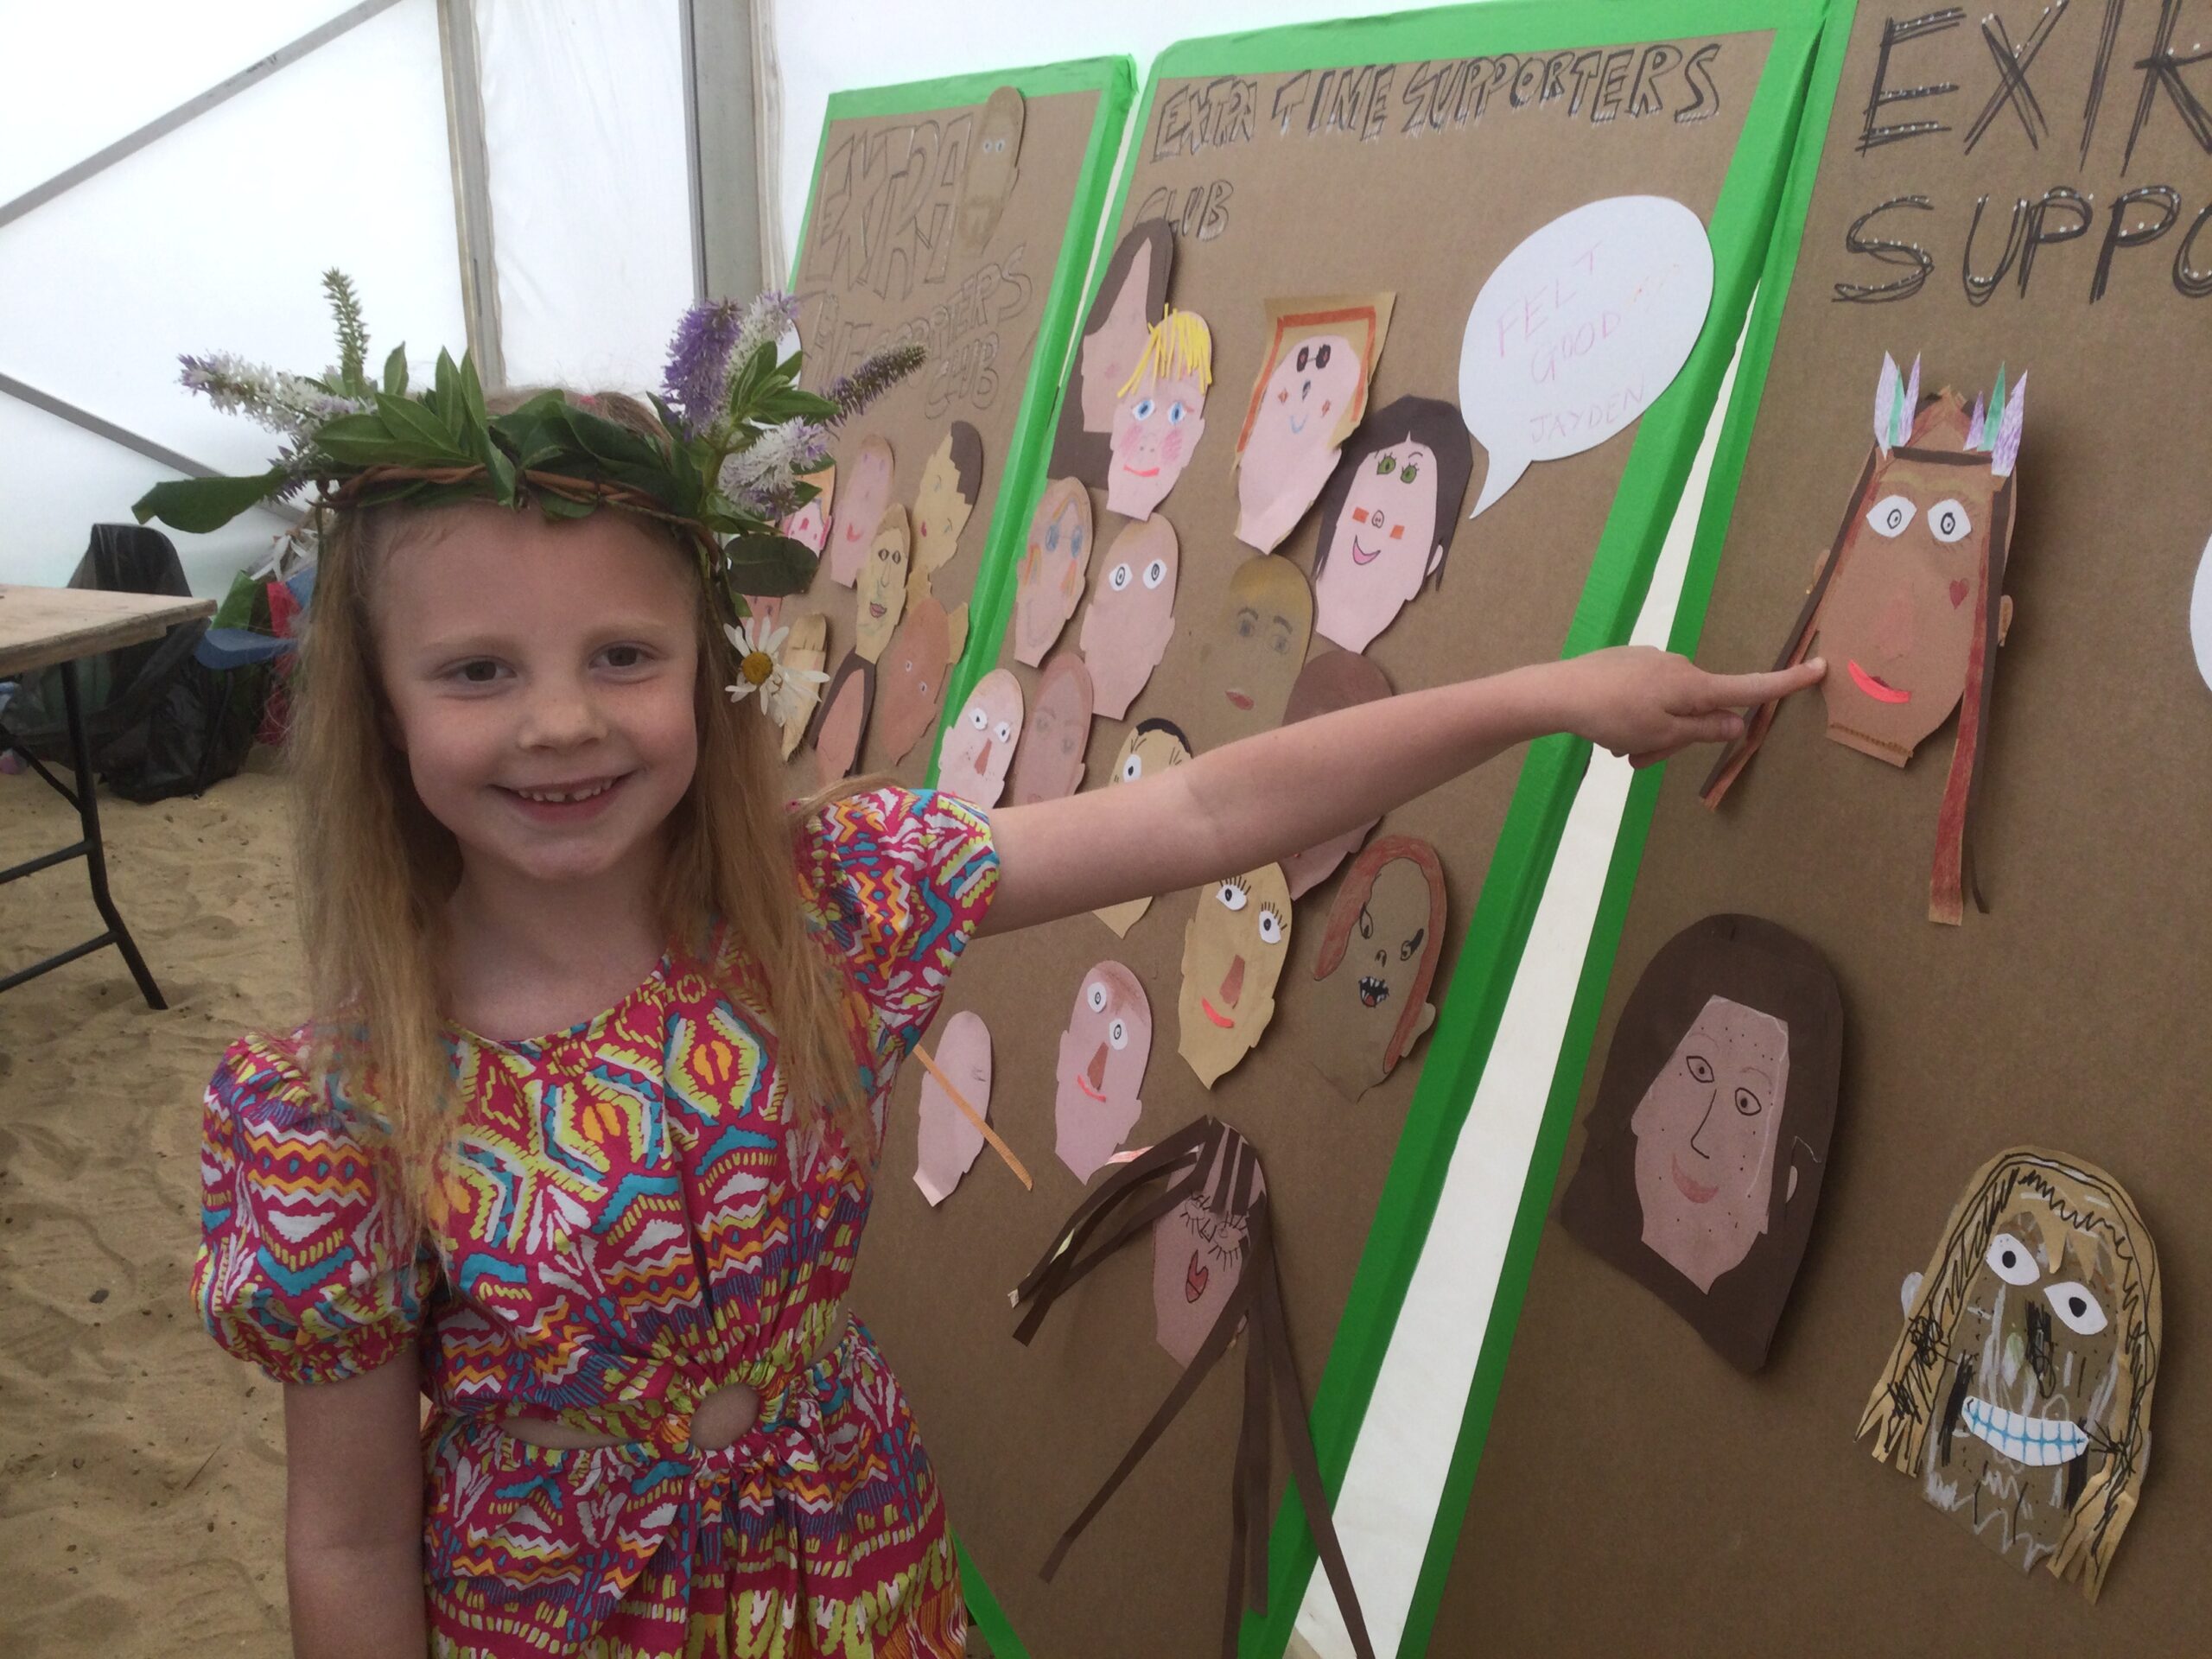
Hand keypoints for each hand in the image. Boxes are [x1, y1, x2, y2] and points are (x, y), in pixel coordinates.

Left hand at [1555, 646, 1824, 768]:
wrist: (1559, 691)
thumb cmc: (1613, 717)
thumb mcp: (1663, 733)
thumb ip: (1703, 729)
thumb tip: (1740, 722)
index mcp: (1694, 685)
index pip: (1749, 686)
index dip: (1785, 682)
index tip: (1819, 667)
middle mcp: (1679, 667)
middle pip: (1698, 711)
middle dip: (1675, 738)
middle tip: (1640, 758)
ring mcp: (1653, 663)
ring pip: (1667, 709)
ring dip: (1649, 734)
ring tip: (1618, 746)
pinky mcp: (1630, 664)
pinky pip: (1646, 698)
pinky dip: (1633, 719)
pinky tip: (1606, 728)